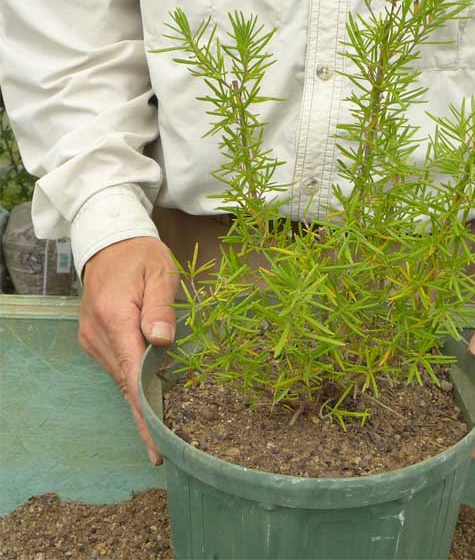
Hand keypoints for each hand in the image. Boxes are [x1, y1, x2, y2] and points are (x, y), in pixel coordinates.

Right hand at [78, 237, 179, 464]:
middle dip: (147, 413)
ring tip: (166, 420)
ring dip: (141, 395)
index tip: (156, 444)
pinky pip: (117, 365)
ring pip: (121, 376)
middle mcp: (97, 334)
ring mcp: (93, 338)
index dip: (145, 412)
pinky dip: (133, 379)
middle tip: (168, 444)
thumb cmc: (141, 256)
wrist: (110, 242)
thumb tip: (162, 340)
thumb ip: (161, 307)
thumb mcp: (160, 273)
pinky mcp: (95, 338)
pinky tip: (151, 390)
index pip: (132, 374)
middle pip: (126, 382)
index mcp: (115, 317)